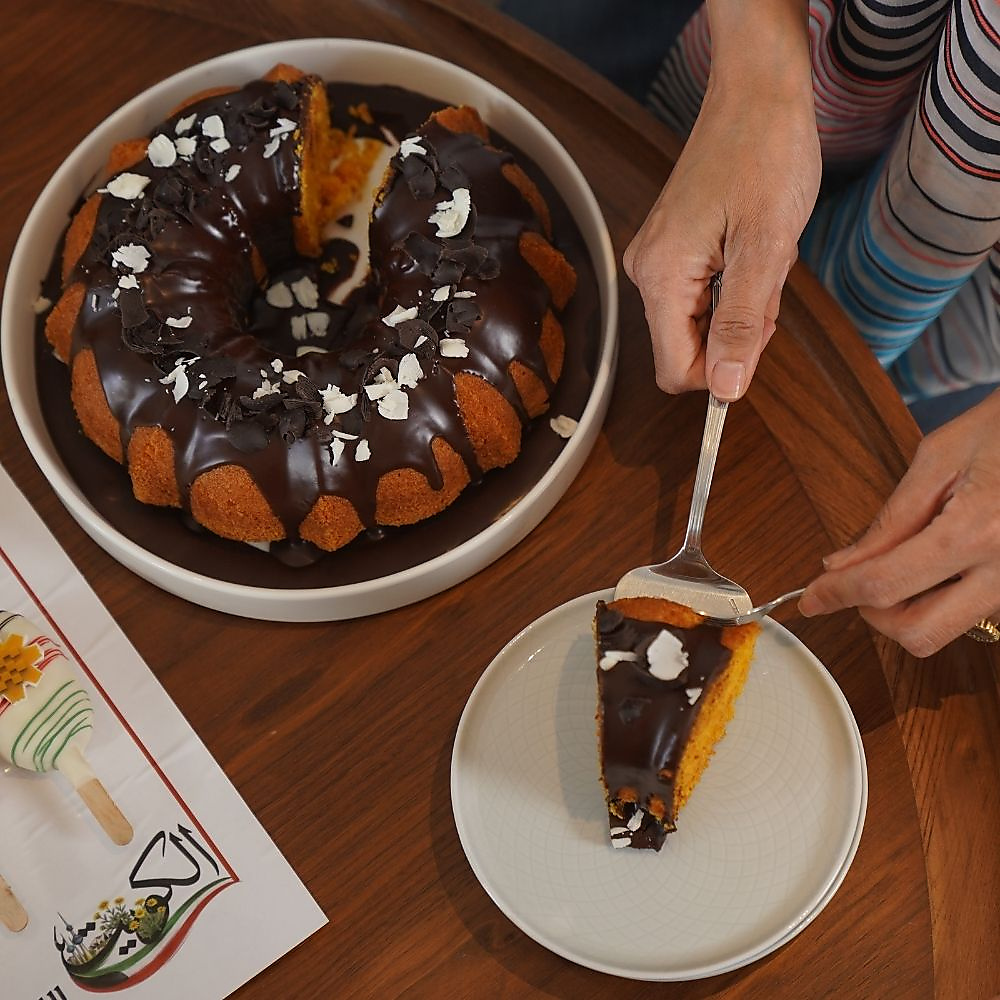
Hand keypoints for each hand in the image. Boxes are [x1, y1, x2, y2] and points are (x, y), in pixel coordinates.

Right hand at [623, 5, 819, 400]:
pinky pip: (701, 294)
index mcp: (660, 276)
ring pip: (699, 321)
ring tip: (761, 252)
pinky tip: (749, 244)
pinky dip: (733, 283)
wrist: (757, 94)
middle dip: (737, 329)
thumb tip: (725, 389)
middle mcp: (646, 272)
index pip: (674, 370)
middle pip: (687, 347)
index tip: (757, 337)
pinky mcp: (670, 249)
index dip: (718, 373)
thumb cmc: (765, 156)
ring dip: (740, 303)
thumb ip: (741, 325)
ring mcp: (656, 259)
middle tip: (767, 277)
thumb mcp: (765, 249)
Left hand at [799, 391, 999, 655]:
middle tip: (854, 582)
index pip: (884, 584)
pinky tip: (930, 564)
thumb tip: (843, 564)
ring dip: (905, 609)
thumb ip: (890, 518)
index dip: (836, 594)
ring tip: (898, 561)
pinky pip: (971, 614)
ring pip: (945, 631)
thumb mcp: (939, 457)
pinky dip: (937, 599)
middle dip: (873, 614)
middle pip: (918, 634)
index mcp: (978, 531)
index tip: (811, 598)